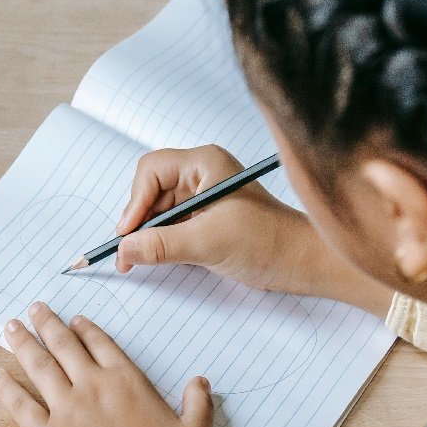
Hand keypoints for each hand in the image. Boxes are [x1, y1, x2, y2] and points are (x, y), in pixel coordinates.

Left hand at [0, 304, 210, 426]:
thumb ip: (198, 405)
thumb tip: (201, 382)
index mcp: (129, 384)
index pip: (103, 346)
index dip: (87, 330)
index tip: (74, 319)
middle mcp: (94, 388)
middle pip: (65, 347)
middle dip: (47, 324)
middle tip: (33, 307)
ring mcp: (66, 411)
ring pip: (39, 367)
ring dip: (23, 343)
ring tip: (10, 326)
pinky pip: (20, 405)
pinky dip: (6, 387)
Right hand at [114, 146, 390, 315]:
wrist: (302, 263)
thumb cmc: (269, 242)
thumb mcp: (209, 243)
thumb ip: (162, 245)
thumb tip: (123, 250)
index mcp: (205, 163)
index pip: (151, 171)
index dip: (135, 202)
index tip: (128, 234)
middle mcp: (200, 174)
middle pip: (148, 191)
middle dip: (137, 221)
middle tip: (129, 252)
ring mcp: (200, 196)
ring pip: (154, 210)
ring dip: (146, 234)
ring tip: (141, 259)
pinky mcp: (201, 217)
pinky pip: (166, 224)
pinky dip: (157, 241)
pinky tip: (156, 257)